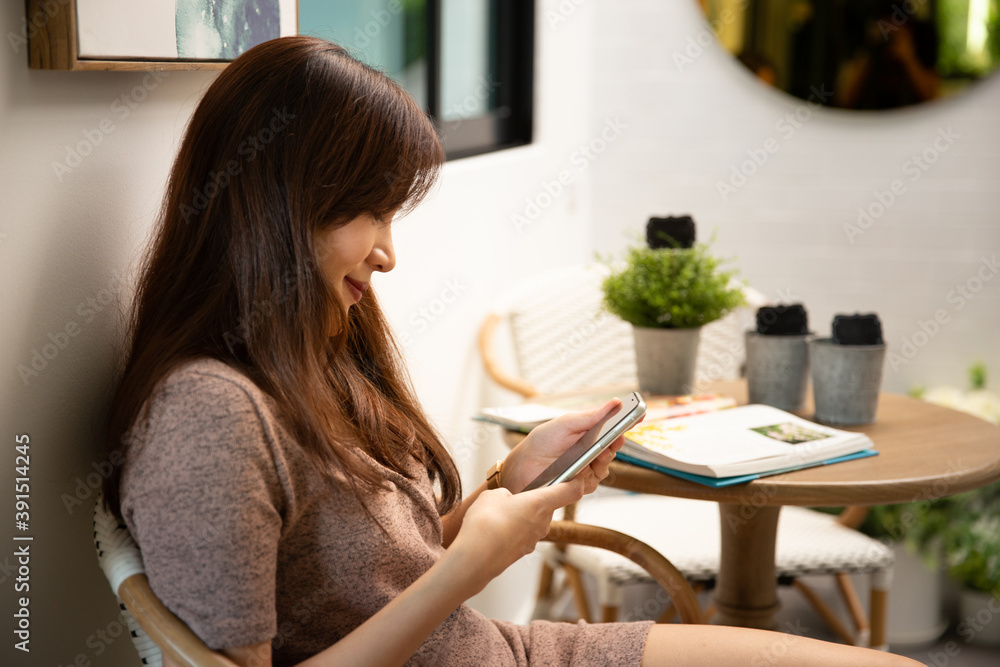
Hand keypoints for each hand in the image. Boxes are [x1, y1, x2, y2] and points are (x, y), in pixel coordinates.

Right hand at [446, 479, 585, 592]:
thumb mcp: (493, 495)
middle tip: (514, 496)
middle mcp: (543, 523)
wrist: (475, 558)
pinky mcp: (523, 551)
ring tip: (498, 515)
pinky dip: (513, 531)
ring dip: (522, 516)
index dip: (575, 482)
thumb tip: (508, 500)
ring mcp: (534, 539)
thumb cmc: (485, 523)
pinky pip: (522, 535)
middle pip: (547, 506)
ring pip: (533, 521)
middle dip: (533, 500)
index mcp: (540, 503)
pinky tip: (495, 530)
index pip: (571, 491)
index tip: (576, 477)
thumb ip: (506, 494)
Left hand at [500, 399, 630, 493]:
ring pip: (605, 467)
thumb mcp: (567, 423)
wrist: (522, 466)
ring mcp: (586, 469)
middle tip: (616, 437)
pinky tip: (581, 471)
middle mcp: (590, 451)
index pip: (612, 428)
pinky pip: (592, 482)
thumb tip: (615, 403)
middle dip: (616, 443)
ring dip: (603, 460)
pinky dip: (588, 476)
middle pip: (613, 448)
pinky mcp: (579, 486)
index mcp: (588, 434)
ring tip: (597, 454)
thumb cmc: (542, 442)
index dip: (627, 423)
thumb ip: (591, 416)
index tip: (638, 415)